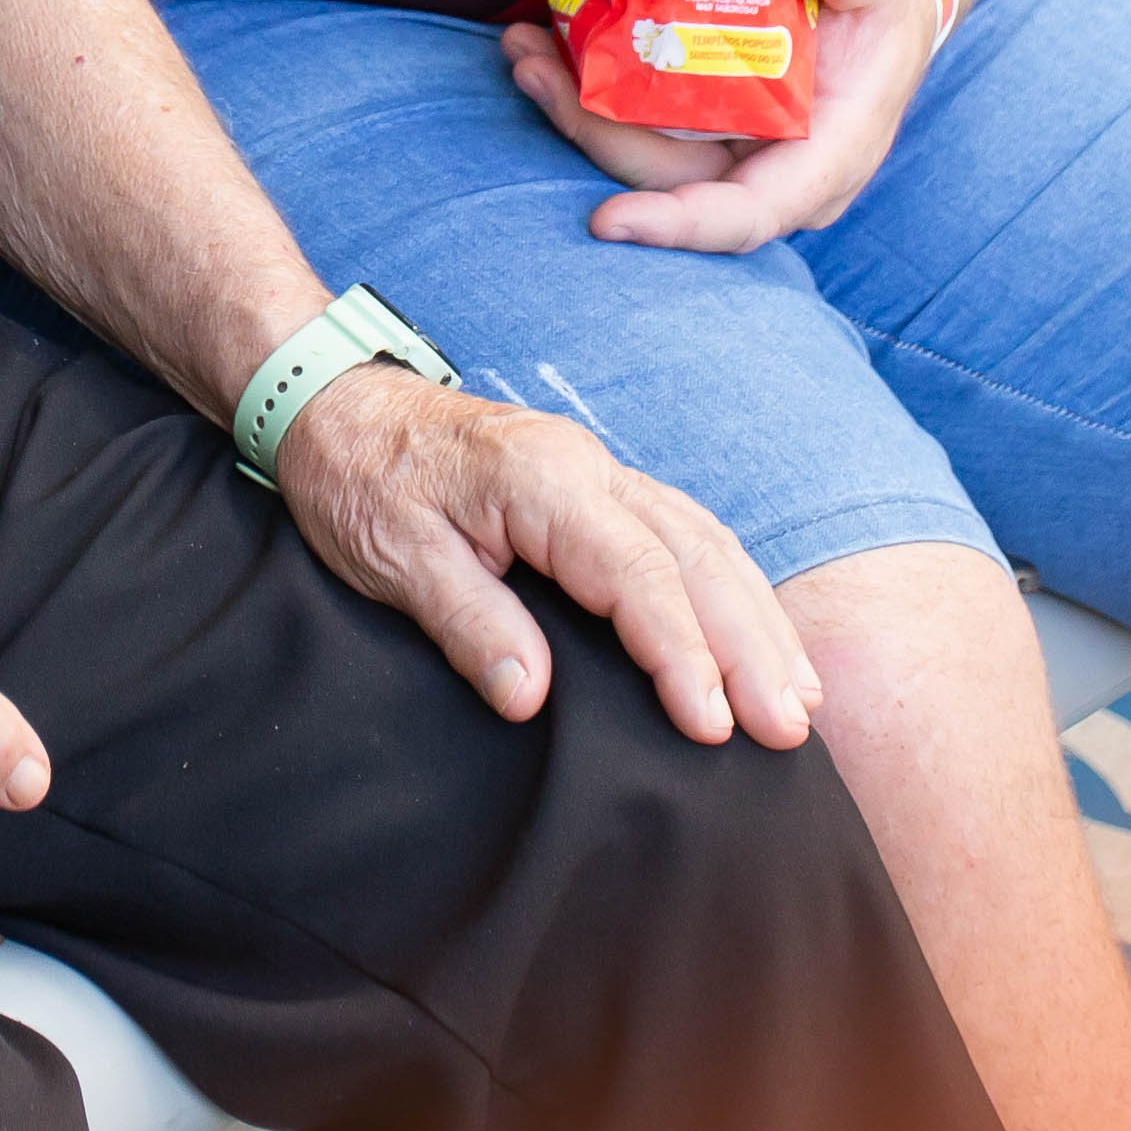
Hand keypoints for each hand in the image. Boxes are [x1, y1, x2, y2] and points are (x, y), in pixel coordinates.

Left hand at [270, 366, 813, 749]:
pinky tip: (755, 634)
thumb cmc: (357, 477)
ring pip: (704, 541)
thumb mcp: (390, 556)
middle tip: (789, 728)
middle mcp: (587, 467)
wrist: (332, 402)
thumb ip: (466, 621)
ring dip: (756, 618)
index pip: (635, 574)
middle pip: (694, 556)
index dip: (681, 652)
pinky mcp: (596, 487)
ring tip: (798, 695)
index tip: (712, 724)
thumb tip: (529, 695)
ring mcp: (598, 471)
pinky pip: (685, 533)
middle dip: (750, 644)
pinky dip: (730, 588)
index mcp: (540, 480)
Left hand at [499, 0, 956, 255]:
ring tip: (520, 50)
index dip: (678, 226)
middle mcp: (765, 172)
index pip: (745, 216)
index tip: (606, 221)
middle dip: (588, 133)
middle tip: (530, 66)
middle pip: (664, 179)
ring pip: (635, 153)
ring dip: (569, 109)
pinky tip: (541, 43)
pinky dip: (581, 89)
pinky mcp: (693, 126)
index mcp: (823, 160)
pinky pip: (629, 122)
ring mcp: (724, 152)